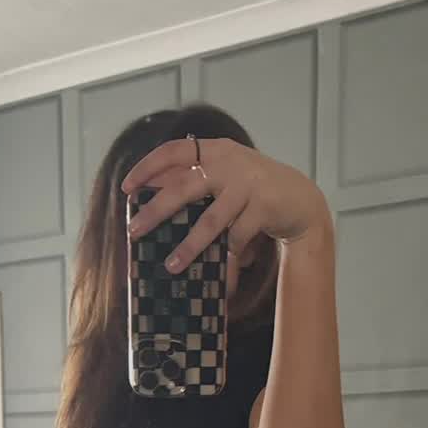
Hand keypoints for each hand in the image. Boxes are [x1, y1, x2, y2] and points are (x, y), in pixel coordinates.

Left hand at [123, 136, 330, 273]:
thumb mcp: (226, 178)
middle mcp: (230, 162)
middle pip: (184, 187)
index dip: (147, 167)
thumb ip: (196, 181)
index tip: (126, 187)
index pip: (174, 151)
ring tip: (171, 266)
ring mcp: (248, 183)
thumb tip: (151, 196)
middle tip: (134, 231)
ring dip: (189, 246)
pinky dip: (228, 259)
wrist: (301, 201)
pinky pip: (237, 238)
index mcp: (216, 151)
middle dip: (156, 211)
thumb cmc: (254, 192)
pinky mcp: (264, 206)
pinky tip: (225, 276)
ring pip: (210, 220)